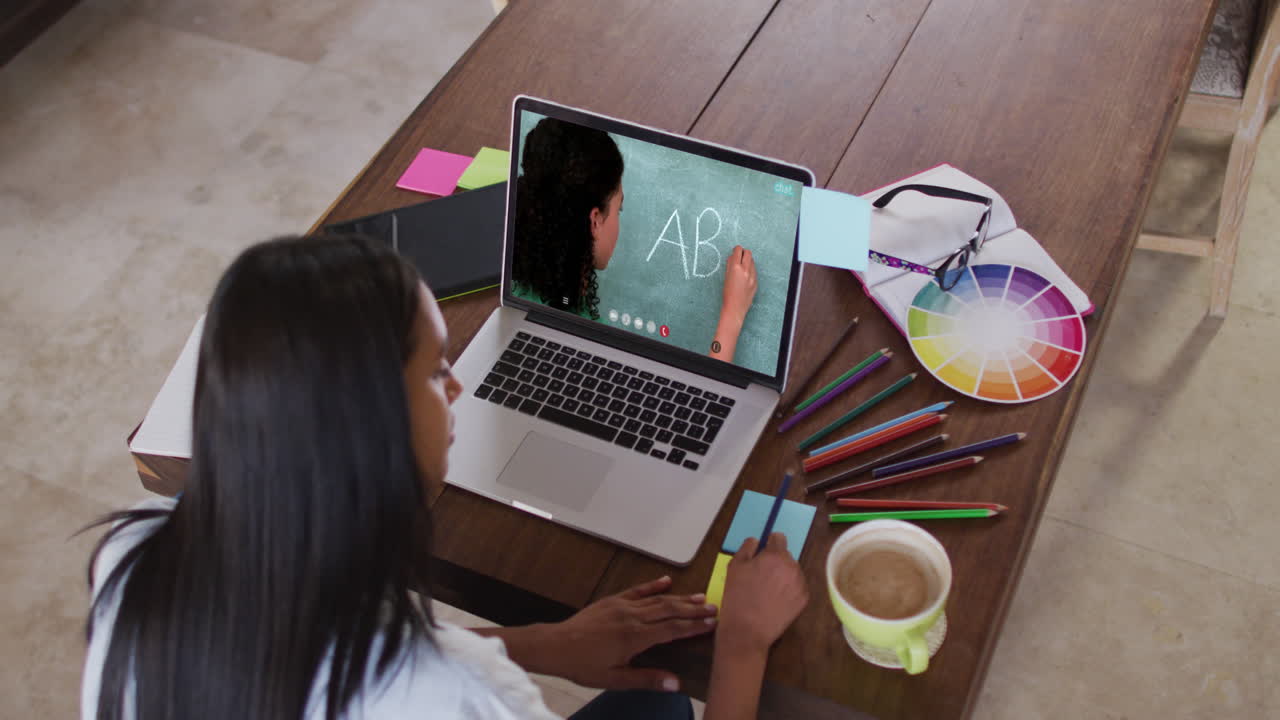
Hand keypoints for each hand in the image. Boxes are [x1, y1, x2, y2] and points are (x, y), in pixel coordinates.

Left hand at [542, 576, 716, 690]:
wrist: (555, 646)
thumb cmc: (584, 665)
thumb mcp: (615, 679)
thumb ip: (646, 679)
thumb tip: (675, 684)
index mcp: (635, 637)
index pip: (672, 629)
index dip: (694, 626)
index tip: (712, 623)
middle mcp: (632, 617)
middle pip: (670, 610)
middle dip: (693, 609)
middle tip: (714, 608)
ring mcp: (622, 606)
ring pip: (657, 599)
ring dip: (680, 597)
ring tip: (700, 596)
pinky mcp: (612, 600)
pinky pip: (637, 590)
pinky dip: (653, 585)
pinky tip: (666, 581)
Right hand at [716, 534, 808, 654]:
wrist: (747, 630)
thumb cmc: (738, 597)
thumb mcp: (734, 566)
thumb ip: (746, 548)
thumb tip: (756, 541)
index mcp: (775, 556)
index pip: (779, 538)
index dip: (769, 543)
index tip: (763, 553)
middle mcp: (792, 567)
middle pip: (786, 556)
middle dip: (775, 561)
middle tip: (761, 576)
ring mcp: (800, 584)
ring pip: (792, 571)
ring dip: (783, 575)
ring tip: (768, 590)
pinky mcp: (803, 600)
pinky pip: (797, 587)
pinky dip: (789, 590)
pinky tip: (775, 599)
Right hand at [720, 245, 757, 325]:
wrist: (735, 307)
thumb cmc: (727, 294)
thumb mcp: (726, 277)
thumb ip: (730, 265)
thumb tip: (732, 257)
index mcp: (736, 267)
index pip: (738, 251)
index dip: (736, 250)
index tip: (735, 251)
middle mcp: (745, 270)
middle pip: (748, 253)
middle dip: (743, 253)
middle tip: (739, 256)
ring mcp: (752, 276)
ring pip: (752, 261)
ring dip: (747, 261)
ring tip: (741, 268)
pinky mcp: (756, 281)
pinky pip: (754, 271)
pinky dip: (750, 270)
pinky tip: (745, 276)